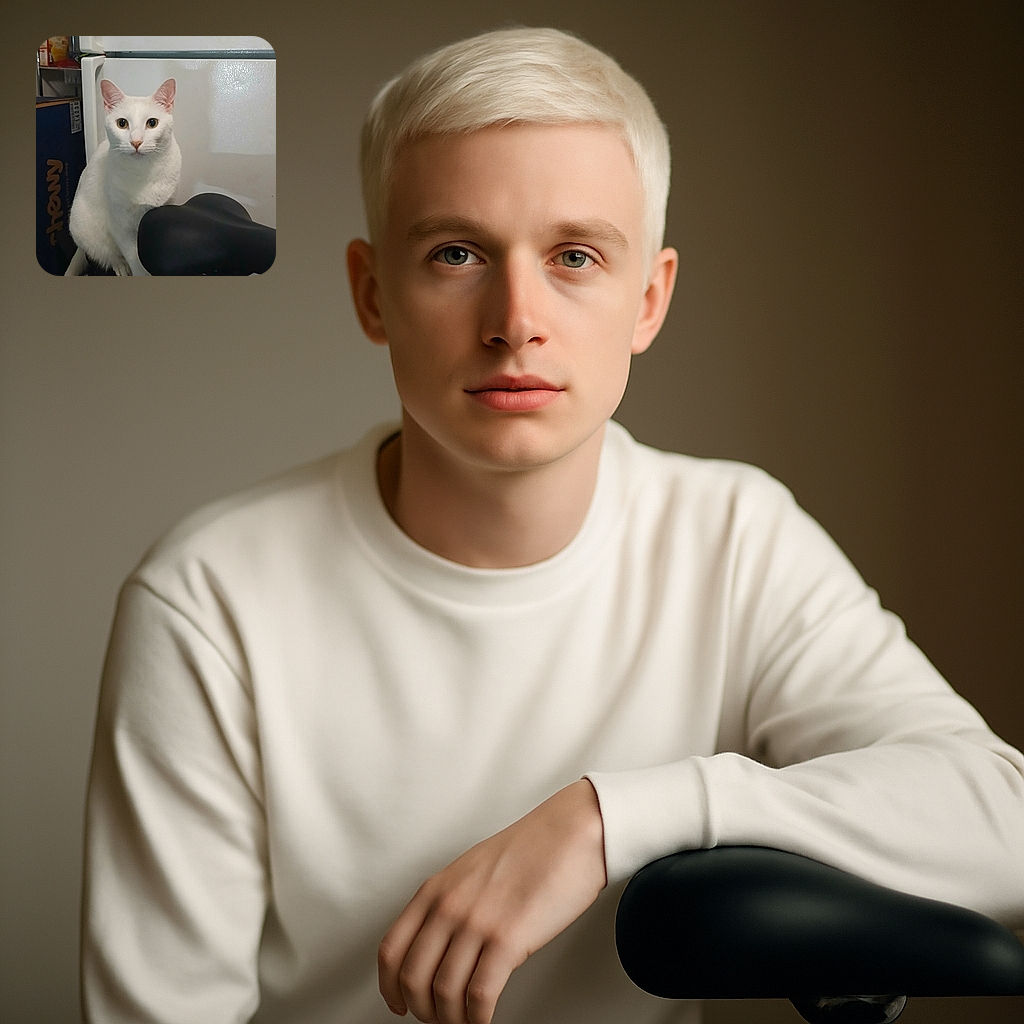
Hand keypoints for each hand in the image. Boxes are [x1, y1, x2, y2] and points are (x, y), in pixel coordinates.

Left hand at [378, 779, 606, 1023]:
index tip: (398, 1004)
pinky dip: (477, 1019)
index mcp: (436, 889)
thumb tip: (440, 946)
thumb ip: (449, 903)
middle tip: (437, 1020)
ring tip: (464, 1023)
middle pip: (412, 978)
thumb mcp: (471, 870)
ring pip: (444, 993)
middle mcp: (449, 905)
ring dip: (452, 1019)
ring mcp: (475, 922)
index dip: (390, 987)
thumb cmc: (530, 850)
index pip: (391, 949)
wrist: (570, 833)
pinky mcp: (506, 939)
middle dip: (422, 1010)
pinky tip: (484, 1019)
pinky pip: (479, 996)